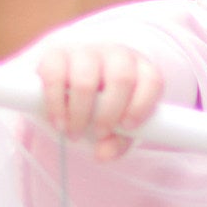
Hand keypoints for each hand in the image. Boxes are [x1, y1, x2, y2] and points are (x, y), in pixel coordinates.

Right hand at [35, 41, 163, 161]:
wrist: (72, 83)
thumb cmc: (104, 106)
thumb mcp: (117, 126)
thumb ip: (116, 142)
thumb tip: (103, 154)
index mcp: (140, 70)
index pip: (152, 80)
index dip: (141, 105)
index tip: (127, 126)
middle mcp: (116, 56)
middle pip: (121, 78)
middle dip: (109, 113)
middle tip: (99, 134)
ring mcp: (87, 52)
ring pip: (86, 78)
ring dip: (80, 112)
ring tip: (74, 133)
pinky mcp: (57, 54)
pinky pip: (55, 76)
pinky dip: (55, 104)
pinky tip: (59, 122)